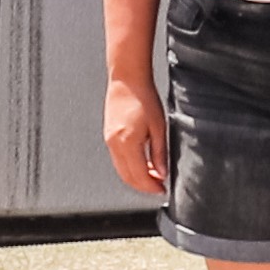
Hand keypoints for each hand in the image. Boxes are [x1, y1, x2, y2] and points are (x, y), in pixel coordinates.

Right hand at [100, 76, 167, 197]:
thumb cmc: (144, 97)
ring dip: (136, 178)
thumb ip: (160, 153)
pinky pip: (117, 160)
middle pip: (128, 177)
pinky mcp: (108, 136)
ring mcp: (109, 141)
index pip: (140, 175)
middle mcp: (115, 144)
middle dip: (144, 186)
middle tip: (158, 186)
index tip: (162, 189)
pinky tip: (142, 164)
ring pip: (121, 170)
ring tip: (153, 176)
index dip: (152, 186)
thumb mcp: (159, 127)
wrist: (127, 80)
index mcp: (128, 142)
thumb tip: (162, 172)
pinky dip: (129, 167)